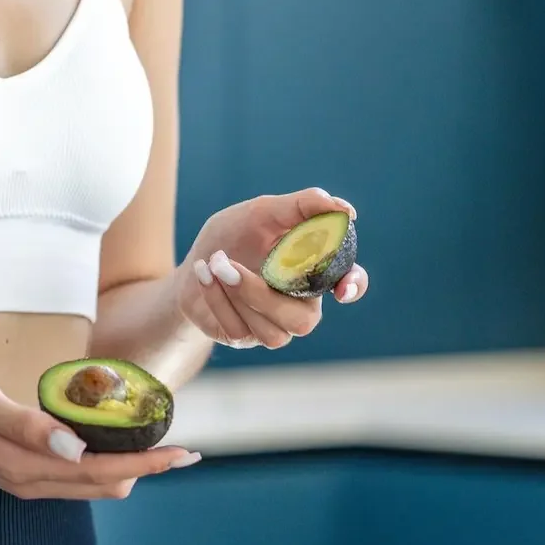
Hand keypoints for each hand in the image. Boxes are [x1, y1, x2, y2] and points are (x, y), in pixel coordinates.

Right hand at [0, 370, 199, 499]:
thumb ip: (27, 424)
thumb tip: (74, 447)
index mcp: (25, 468)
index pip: (100, 471)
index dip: (145, 463)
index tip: (182, 453)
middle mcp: (32, 483)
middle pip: (105, 484)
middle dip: (147, 469)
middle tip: (184, 448)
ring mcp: (29, 481)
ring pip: (93, 485)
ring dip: (128, 467)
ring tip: (159, 446)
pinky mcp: (25, 472)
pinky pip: (77, 477)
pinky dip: (105, 463)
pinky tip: (116, 444)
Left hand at [176, 188, 368, 348]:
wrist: (192, 263)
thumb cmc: (234, 236)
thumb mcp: (262, 212)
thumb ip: (302, 206)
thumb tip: (344, 210)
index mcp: (313, 271)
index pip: (349, 282)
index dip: (353, 286)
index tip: (341, 287)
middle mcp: (300, 304)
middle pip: (304, 320)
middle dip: (262, 295)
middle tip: (227, 264)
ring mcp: (273, 326)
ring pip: (273, 334)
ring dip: (235, 294)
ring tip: (212, 263)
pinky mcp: (244, 338)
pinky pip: (239, 331)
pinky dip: (216, 297)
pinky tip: (203, 274)